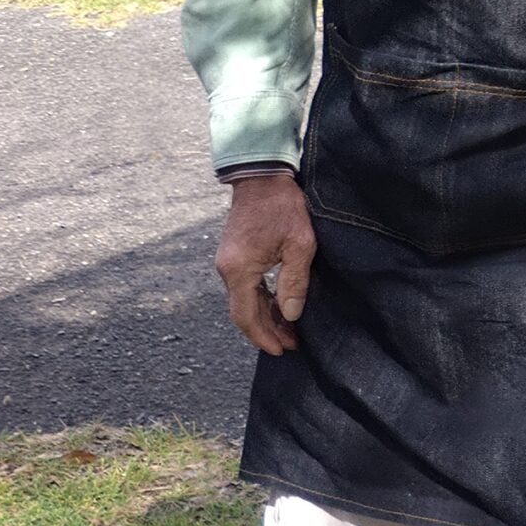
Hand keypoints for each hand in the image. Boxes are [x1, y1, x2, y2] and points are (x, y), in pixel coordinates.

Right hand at [214, 169, 315, 354]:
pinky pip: (244, 287)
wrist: (261, 176)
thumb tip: (290, 315)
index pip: (246, 316)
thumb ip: (294, 283)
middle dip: (266, 331)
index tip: (281, 350)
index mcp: (239, 270)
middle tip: (290, 344)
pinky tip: (276, 306)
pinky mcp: (233, 255)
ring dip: (264, 317)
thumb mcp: (298, 245)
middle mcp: (226, 270)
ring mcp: (227, 263)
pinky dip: (260, 300)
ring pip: (243, 300)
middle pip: (242, 312)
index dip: (263, 337)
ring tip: (287, 329)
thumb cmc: (282, 206)